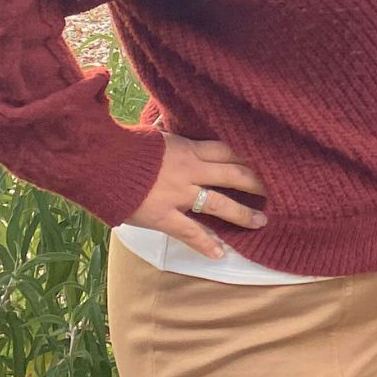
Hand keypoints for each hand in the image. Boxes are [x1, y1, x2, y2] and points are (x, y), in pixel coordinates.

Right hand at [124, 134, 266, 259]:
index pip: (229, 151)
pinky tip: (220, 254)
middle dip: (258, 182)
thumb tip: (170, 123)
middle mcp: (191, 170)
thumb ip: (169, 135)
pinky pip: (190, 232)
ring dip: (243, 213)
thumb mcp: (153, 135)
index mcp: (189, 148)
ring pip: (220, 204)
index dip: (250, 156)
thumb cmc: (124, 146)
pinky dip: (206, 244)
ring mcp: (179, 194)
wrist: (99, 163)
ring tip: (261, 221)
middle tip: (277, 190)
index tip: (269, 161)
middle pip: (234, 174)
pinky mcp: (164, 215)